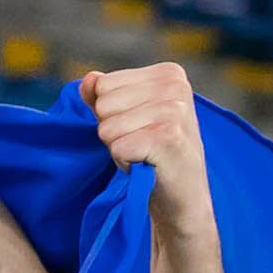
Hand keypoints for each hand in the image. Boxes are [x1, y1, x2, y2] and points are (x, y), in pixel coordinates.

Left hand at [80, 62, 211, 231]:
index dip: (112, 113)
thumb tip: (88, 79)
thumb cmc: (152, 154)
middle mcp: (175, 87)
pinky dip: (125, 163)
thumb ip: (104, 94)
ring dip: (119, 148)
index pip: (103, 85)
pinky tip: (148, 165)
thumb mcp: (127, 116)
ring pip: (107, 128)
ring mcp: (174, 112)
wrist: (183, 198)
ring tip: (145, 154)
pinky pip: (117, 148)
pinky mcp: (167, 139)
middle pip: (103, 105)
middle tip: (141, 144)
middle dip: (113, 131)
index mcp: (169, 74)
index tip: (139, 127)